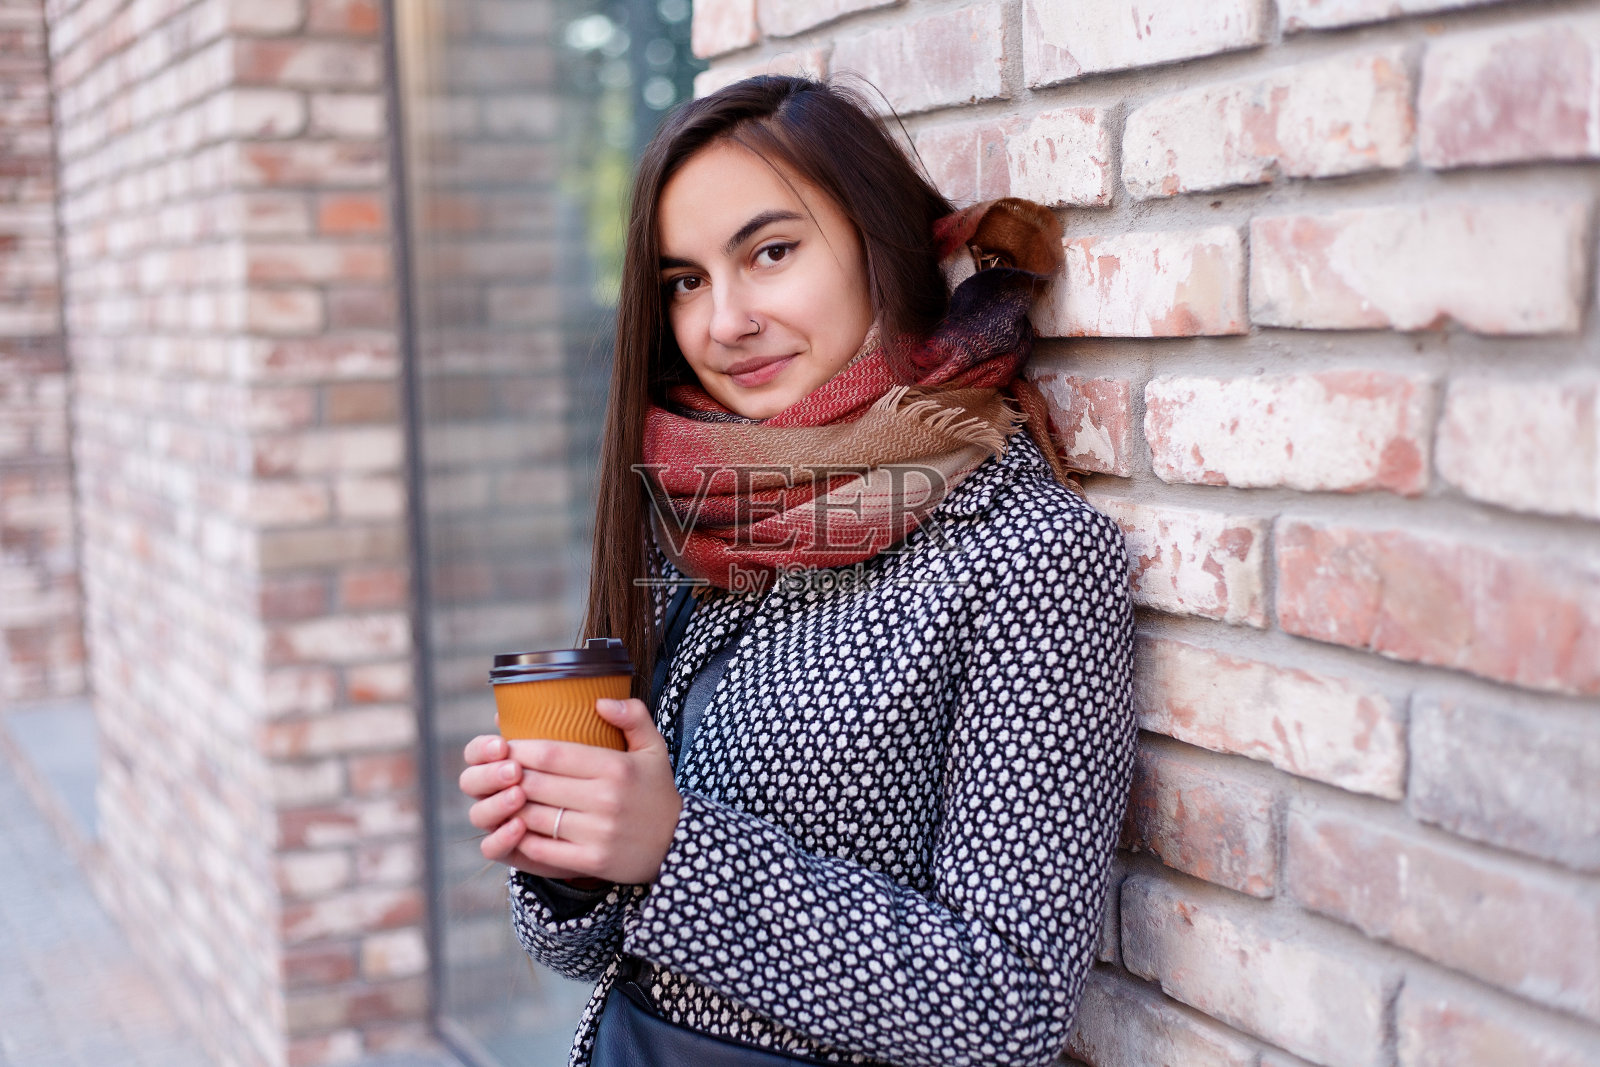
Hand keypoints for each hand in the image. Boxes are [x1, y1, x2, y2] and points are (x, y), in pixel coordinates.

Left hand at [459, 699, 683, 884]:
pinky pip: (542, 849)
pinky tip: (517, 827)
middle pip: (537, 784)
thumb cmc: (657, 793)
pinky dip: (523, 838)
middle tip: (498, 772)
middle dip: (509, 777)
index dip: (521, 749)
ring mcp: (598, 833)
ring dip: (512, 807)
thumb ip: (633, 716)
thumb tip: (599, 701)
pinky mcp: (592, 861)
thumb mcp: (654, 749)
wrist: (678, 846)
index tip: (506, 746)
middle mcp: (606, 799)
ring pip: (535, 816)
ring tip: (502, 798)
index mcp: (616, 768)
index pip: (553, 753)